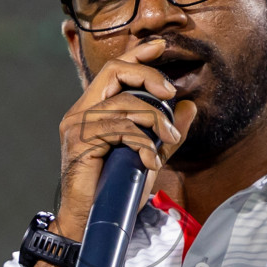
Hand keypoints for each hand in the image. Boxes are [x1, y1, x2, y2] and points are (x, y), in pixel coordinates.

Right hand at [52, 38, 196, 237]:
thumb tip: (190, 106)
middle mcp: (80, 113)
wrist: (89, 222)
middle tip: (172, 92)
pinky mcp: (79, 142)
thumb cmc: (114, 191)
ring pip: (123, 104)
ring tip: (168, 140)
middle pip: (114, 71)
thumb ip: (165, 132)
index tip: (160, 45)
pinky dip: (141, 142)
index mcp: (93, 110)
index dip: (137, 55)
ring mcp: (77, 126)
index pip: (113, 70)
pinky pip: (119, 129)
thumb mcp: (147, 155)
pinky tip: (150, 160)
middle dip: (148, 76)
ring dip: (154, 119)